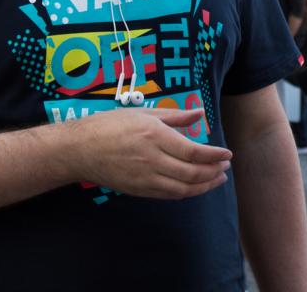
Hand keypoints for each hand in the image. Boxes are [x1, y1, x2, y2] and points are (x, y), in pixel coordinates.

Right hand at [68, 107, 231, 198]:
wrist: (79, 149)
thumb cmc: (110, 125)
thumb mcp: (144, 113)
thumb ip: (175, 116)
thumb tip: (200, 113)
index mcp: (155, 136)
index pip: (193, 151)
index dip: (214, 155)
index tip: (227, 154)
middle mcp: (152, 159)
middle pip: (191, 173)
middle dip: (212, 172)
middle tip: (225, 167)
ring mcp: (144, 178)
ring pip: (181, 189)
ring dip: (203, 186)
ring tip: (216, 180)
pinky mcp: (138, 190)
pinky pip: (167, 195)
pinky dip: (185, 193)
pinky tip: (194, 187)